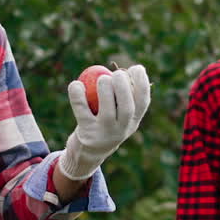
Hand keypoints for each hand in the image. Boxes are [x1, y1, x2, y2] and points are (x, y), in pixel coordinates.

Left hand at [58, 64, 150, 180]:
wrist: (88, 152)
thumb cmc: (105, 123)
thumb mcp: (119, 115)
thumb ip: (123, 96)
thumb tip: (126, 69)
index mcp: (133, 122)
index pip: (143, 102)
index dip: (142, 83)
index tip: (136, 68)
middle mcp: (122, 130)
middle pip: (127, 108)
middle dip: (124, 87)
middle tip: (117, 73)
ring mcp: (104, 134)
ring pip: (107, 112)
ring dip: (105, 91)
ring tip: (102, 78)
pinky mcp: (87, 134)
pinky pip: (81, 112)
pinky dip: (77, 96)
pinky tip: (76, 85)